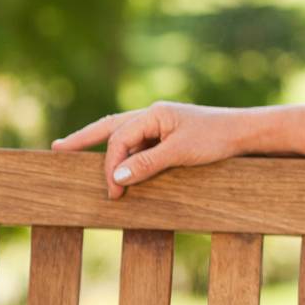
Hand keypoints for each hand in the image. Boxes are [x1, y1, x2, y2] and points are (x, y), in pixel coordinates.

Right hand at [49, 101, 266, 199]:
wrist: (247, 134)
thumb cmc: (217, 138)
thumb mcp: (181, 153)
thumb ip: (148, 163)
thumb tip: (117, 177)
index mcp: (154, 114)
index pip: (119, 138)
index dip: (112, 165)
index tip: (113, 191)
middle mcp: (154, 116)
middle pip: (111, 127)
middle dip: (84, 138)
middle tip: (58, 148)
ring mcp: (162, 126)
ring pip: (126, 137)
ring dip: (109, 151)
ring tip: (78, 153)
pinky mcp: (170, 136)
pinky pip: (141, 146)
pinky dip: (128, 157)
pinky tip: (121, 168)